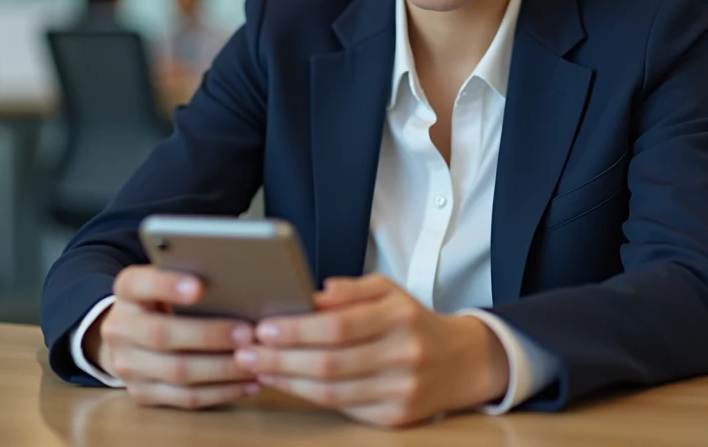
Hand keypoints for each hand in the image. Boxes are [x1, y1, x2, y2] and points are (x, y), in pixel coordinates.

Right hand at [87, 266, 259, 408]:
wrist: (130, 333)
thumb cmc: (165, 298)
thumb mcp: (167, 280)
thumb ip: (189, 275)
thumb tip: (235, 279)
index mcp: (125, 291)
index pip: (138, 284)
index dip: (167, 285)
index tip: (199, 287)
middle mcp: (118, 328)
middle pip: (162, 335)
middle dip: (209, 335)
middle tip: (247, 333)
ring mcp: (126, 365)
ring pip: (177, 372)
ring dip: (222, 368)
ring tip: (255, 360)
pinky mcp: (142, 393)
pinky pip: (186, 398)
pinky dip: (222, 391)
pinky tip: (249, 383)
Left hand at [232, 274, 509, 427]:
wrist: (461, 362)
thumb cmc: (413, 322)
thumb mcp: (389, 292)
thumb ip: (350, 290)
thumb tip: (311, 294)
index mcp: (400, 317)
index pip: (338, 326)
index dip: (297, 329)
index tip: (263, 326)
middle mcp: (404, 355)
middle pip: (329, 362)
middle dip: (280, 358)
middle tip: (246, 350)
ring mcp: (401, 391)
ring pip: (331, 391)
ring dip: (286, 380)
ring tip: (256, 367)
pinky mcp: (395, 418)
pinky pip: (342, 409)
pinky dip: (307, 396)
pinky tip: (285, 383)